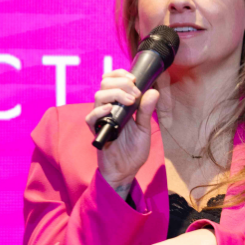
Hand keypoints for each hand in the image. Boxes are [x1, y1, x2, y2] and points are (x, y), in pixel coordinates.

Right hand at [85, 68, 160, 193]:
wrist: (126, 170)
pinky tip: (111, 110)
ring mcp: (101, 119)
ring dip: (115, 94)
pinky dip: (100, 111)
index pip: (112, 80)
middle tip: (135, 93)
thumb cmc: (133, 150)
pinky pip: (91, 117)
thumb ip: (147, 111)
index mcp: (119, 104)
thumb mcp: (145, 129)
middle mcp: (108, 108)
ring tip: (129, 102)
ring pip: (98, 96)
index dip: (120, 74)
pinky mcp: (96, 131)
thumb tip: (153, 91)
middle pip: (105, 84)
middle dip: (121, 83)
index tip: (134, 79)